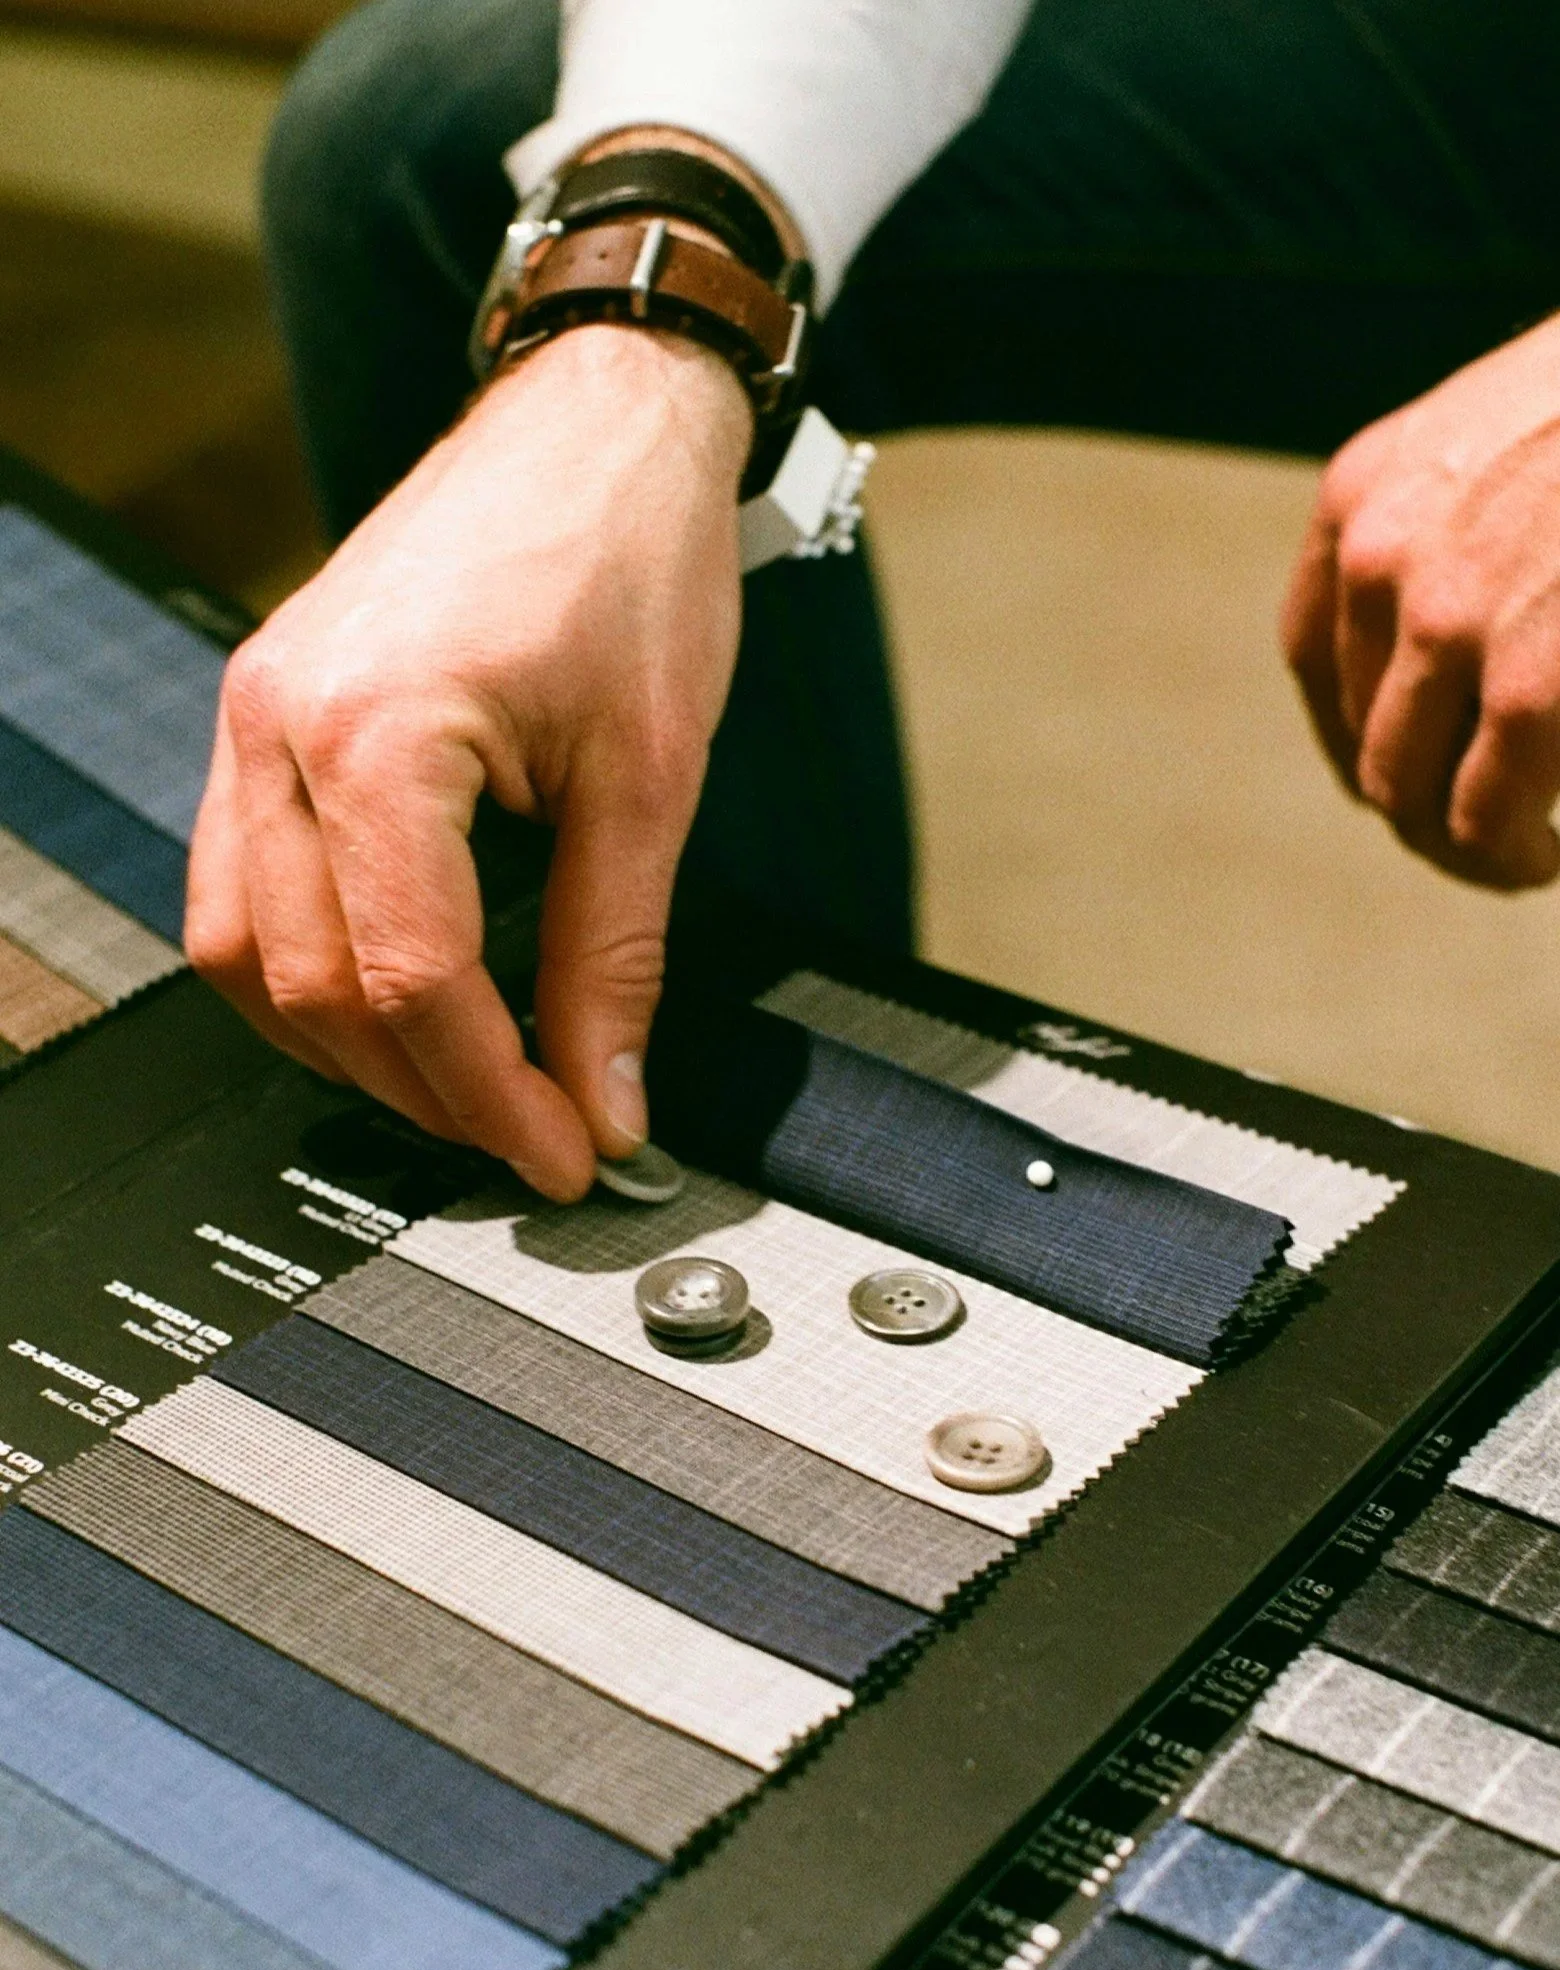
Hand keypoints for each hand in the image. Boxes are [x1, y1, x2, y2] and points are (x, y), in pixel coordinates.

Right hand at [185, 324, 751, 1197]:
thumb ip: (614, 957)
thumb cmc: (629, 554)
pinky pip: (235, 887)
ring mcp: (254, 715)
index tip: (565, 1155)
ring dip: (345, 1049)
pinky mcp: (263, 712)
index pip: (411, 980)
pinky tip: (384, 1005)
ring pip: (243, 953)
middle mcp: (282, 724)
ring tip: (458, 1091)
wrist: (595, 417)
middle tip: (526, 1139)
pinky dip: (303, 971)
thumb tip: (605, 1102)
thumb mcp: (650, 778)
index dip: (491, 1096)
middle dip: (424, 1092)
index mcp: (379, 732)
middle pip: (314, 985)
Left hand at [1282, 312, 1559, 889]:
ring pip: (1408, 789)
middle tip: (1478, 833)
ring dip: (1457, 841)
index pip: (1317, 653)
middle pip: (1365, 731)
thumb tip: (1449, 649)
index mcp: (1366, 493)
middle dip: (1416, 796)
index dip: (1355, 728)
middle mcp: (1383, 558)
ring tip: (1513, 859)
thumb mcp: (1515, 434)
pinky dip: (1504, 857)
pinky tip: (1539, 863)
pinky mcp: (1530, 689)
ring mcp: (1449, 622)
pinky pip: (1484, 817)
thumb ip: (1467, 520)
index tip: (1397, 769)